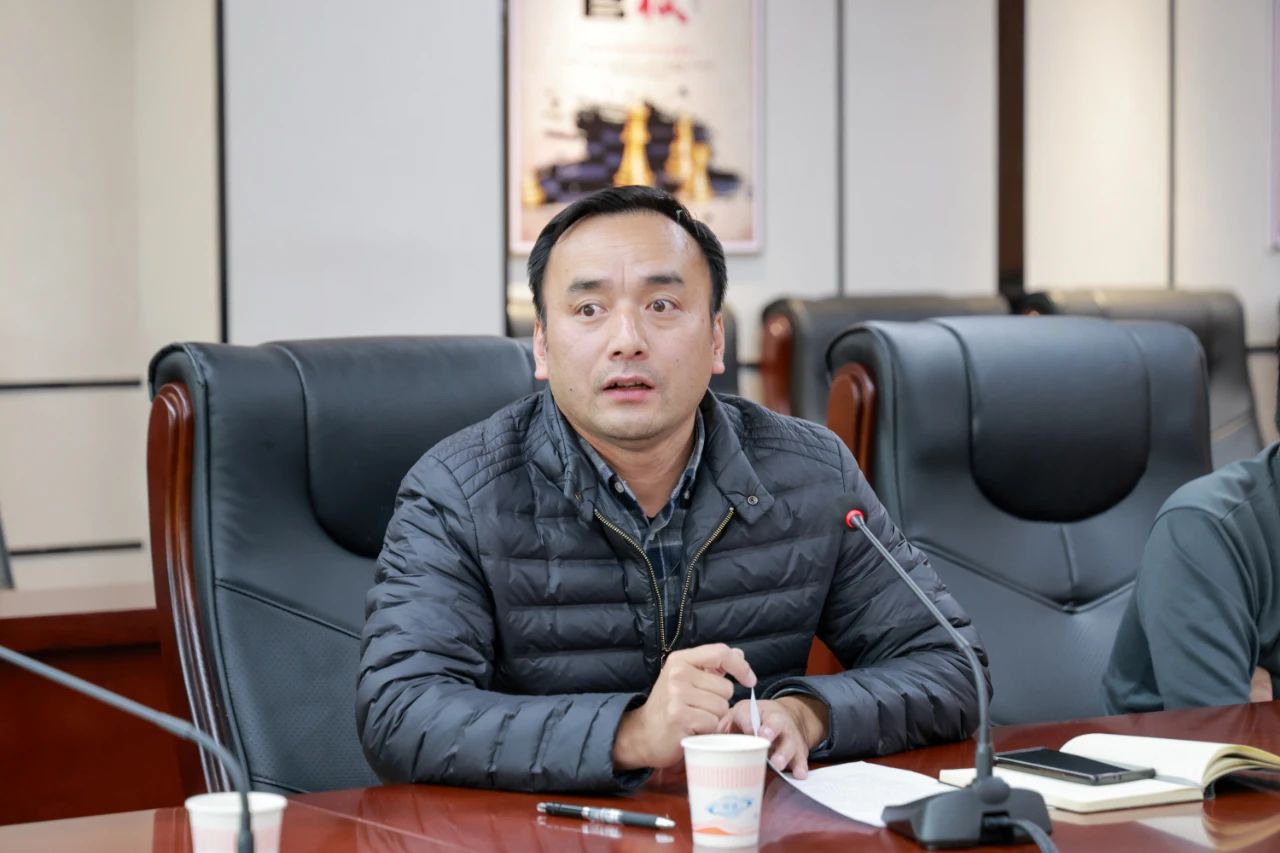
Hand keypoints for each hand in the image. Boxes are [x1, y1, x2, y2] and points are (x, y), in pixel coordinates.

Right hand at [613, 644, 756, 770]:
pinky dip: (708, 730)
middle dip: (720, 702)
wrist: (643, 734)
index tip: (750, 680)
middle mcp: (678, 673)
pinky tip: (692, 729)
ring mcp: (677, 694)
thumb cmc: (669, 706)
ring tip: (695, 719)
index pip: (720, 653)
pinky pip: (713, 723)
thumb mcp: (687, 679)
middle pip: (726, 688)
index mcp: (680, 660)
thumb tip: (739, 654)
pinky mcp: (680, 716)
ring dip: (714, 718)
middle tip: (699, 708)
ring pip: (722, 707)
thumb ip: (713, 667)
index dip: (740, 667)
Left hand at [716, 695, 828, 778]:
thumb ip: (723, 728)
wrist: (784, 717)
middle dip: (770, 731)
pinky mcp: (799, 750)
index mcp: (755, 711)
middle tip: (764, 740)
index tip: (747, 730)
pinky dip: (801, 766)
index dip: (747, 721)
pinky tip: (799, 774)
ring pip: (790, 742)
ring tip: (777, 763)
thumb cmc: (752, 721)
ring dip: (784, 752)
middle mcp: (775, 720)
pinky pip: (801, 758)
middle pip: (775, 724)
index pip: (748, 713)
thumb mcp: (736, 717)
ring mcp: (789, 735)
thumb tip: (704, 743)